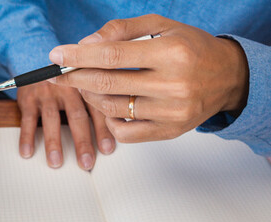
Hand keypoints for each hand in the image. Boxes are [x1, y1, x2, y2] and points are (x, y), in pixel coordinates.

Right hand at [17, 81, 114, 170]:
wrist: (35, 60)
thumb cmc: (66, 79)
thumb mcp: (83, 82)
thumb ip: (98, 99)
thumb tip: (116, 128)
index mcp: (85, 86)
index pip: (97, 110)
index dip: (103, 130)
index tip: (107, 150)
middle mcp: (67, 88)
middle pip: (77, 116)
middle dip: (82, 141)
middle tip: (86, 163)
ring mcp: (47, 93)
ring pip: (52, 119)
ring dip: (53, 142)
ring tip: (56, 162)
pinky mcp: (28, 98)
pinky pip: (27, 119)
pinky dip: (26, 137)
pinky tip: (27, 152)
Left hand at [48, 14, 248, 141]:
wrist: (228, 77)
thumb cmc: (190, 48)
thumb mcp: (160, 26)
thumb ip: (120, 31)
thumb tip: (84, 45)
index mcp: (171, 53)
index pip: (111, 56)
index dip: (78, 57)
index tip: (56, 56)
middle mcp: (173, 85)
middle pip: (106, 83)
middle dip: (73, 78)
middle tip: (57, 74)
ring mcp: (171, 112)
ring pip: (111, 108)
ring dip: (89, 95)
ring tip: (85, 84)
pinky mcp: (169, 131)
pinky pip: (124, 132)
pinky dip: (108, 120)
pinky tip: (108, 104)